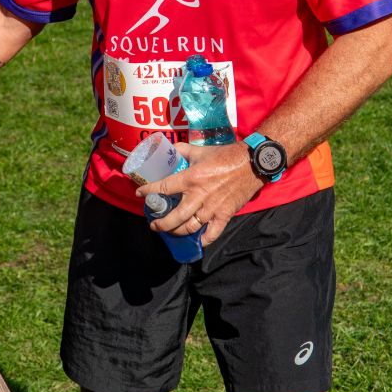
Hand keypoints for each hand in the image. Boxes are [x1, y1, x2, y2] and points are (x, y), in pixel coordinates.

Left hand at [136, 142, 260, 245]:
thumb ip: (184, 151)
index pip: (163, 188)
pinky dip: (203, 240)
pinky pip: (212, 233)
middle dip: (161, 224)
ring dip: (177, 232)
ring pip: (190, 227)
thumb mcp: (201, 151)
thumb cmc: (226, 156)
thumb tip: (171, 149)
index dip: (148, 192)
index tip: (140, 194)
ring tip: (169, 231)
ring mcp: (212, 208)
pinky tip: (196, 241)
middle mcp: (198, 196)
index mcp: (190, 178)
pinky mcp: (225, 215)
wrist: (252, 163)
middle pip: (174, 217)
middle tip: (154, 224)